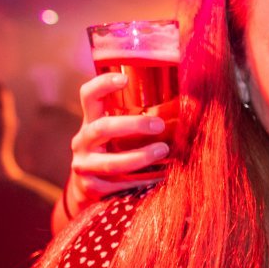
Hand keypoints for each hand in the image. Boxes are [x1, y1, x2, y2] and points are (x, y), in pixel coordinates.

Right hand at [65, 73, 169, 213]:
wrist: (88, 188)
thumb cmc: (113, 151)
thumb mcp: (117, 133)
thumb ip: (137, 117)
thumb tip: (186, 101)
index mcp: (90, 121)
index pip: (88, 96)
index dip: (102, 84)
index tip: (125, 79)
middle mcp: (82, 141)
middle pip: (102, 128)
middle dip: (133, 125)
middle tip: (159, 125)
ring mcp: (84, 166)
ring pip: (111, 163)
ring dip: (141, 157)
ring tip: (164, 151)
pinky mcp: (91, 188)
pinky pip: (119, 185)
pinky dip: (143, 181)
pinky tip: (162, 177)